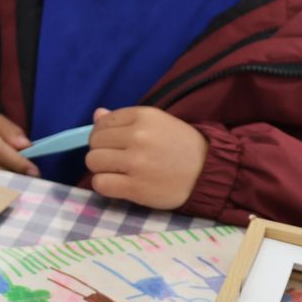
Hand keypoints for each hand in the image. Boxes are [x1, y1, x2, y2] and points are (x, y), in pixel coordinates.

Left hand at [85, 107, 207, 210]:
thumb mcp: (157, 124)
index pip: (102, 123)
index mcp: (143, 116)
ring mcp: (136, 162)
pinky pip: (101, 184)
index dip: (103, 135)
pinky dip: (104, 185)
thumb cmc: (181, 147)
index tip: (115, 144)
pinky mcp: (136, 187)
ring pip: (93, 162)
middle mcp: (138, 137)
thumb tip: (97, 114)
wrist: (209, 172)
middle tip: (118, 159)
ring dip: (101, 168)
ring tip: (119, 172)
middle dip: (102, 151)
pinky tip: (118, 184)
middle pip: (94, 143)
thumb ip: (125, 120)